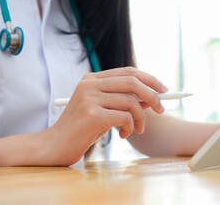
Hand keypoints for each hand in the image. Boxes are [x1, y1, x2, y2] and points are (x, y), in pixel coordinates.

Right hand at [39, 67, 167, 165]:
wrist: (55, 146)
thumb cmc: (81, 130)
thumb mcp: (104, 110)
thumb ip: (123, 101)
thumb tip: (153, 96)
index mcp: (92, 79)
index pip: (128, 72)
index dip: (149, 79)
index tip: (164, 90)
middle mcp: (89, 84)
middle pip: (132, 81)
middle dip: (152, 95)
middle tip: (161, 109)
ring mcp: (89, 98)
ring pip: (131, 101)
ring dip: (140, 118)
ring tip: (136, 130)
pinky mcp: (91, 114)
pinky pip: (124, 117)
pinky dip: (131, 127)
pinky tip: (123, 135)